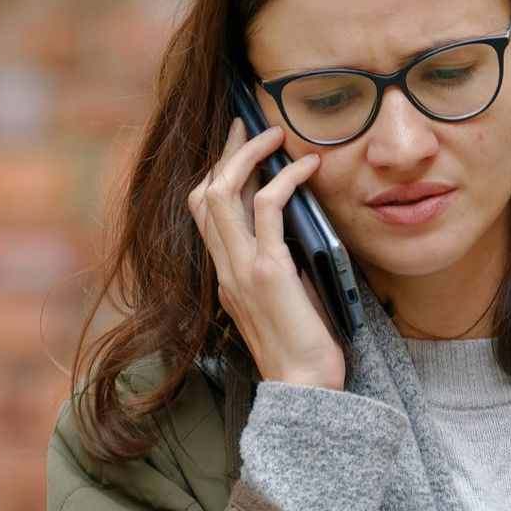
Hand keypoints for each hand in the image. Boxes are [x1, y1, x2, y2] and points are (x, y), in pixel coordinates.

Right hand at [187, 120, 344, 389]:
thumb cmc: (304, 349)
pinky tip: (306, 167)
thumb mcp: (286, 297)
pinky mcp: (268, 272)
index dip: (217, 173)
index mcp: (225, 275)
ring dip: (249, 155)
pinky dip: (285, 179)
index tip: (235, 146)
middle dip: (225, 152)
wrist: (304, 388)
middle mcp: (225, 269)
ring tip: (276, 135)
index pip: (205, 213)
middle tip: (247, 122)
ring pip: (222, 194)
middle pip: (204, 194)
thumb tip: (298, 226)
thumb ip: (280, 264)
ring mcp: (242, 270)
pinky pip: (269, 209)